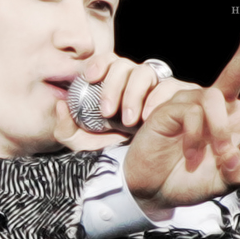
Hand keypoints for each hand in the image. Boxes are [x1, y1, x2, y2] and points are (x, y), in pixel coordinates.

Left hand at [54, 56, 199, 150]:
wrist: (145, 175)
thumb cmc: (113, 154)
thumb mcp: (84, 146)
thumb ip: (66, 128)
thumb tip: (59, 106)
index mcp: (115, 85)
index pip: (107, 62)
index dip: (99, 64)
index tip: (89, 78)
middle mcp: (137, 82)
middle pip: (125, 65)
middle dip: (114, 85)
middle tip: (107, 111)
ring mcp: (159, 87)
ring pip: (146, 72)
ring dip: (134, 93)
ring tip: (129, 121)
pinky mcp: (180, 96)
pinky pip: (171, 85)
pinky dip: (160, 97)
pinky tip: (150, 117)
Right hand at [124, 21, 239, 216]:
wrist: (154, 191)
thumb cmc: (186, 182)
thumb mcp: (223, 183)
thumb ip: (237, 171)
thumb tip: (234, 153)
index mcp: (235, 120)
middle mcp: (214, 108)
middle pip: (236, 73)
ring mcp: (191, 106)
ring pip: (215, 98)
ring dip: (217, 130)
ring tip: (210, 154)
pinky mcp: (170, 109)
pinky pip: (192, 111)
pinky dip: (195, 135)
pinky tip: (189, 152)